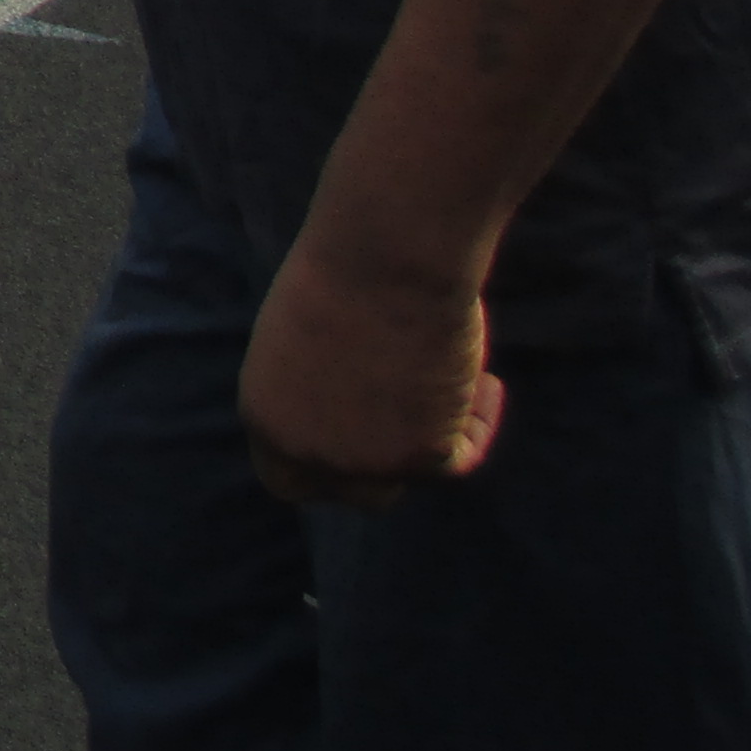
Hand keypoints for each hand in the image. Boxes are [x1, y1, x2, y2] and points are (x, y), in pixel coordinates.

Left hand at [238, 233, 502, 507]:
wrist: (386, 256)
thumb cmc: (344, 269)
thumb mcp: (305, 338)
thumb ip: (318, 388)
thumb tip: (359, 409)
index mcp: (265, 416)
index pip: (286, 478)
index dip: (326, 467)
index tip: (362, 439)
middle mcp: (308, 451)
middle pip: (354, 493)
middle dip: (385, 466)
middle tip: (414, 427)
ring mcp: (363, 462)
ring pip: (409, 478)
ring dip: (432, 441)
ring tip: (456, 381)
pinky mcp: (422, 459)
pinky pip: (460, 459)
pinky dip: (477, 424)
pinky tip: (485, 383)